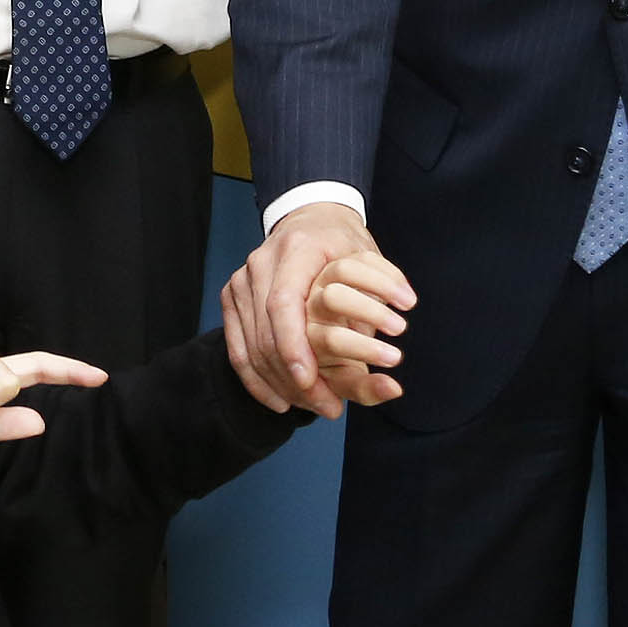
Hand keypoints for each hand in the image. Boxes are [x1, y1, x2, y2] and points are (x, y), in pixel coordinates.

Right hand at [225, 203, 410, 417]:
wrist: (309, 218)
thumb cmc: (345, 246)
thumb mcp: (372, 267)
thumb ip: (381, 313)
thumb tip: (396, 367)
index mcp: (296, 250)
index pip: (284, 302)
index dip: (293, 344)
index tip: (310, 380)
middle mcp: (261, 263)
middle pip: (265, 330)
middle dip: (293, 377)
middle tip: (329, 407)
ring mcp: (240, 280)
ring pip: (250, 344)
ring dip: (280, 384)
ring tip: (312, 408)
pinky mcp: (231, 297)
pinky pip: (237, 347)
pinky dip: (257, 379)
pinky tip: (279, 401)